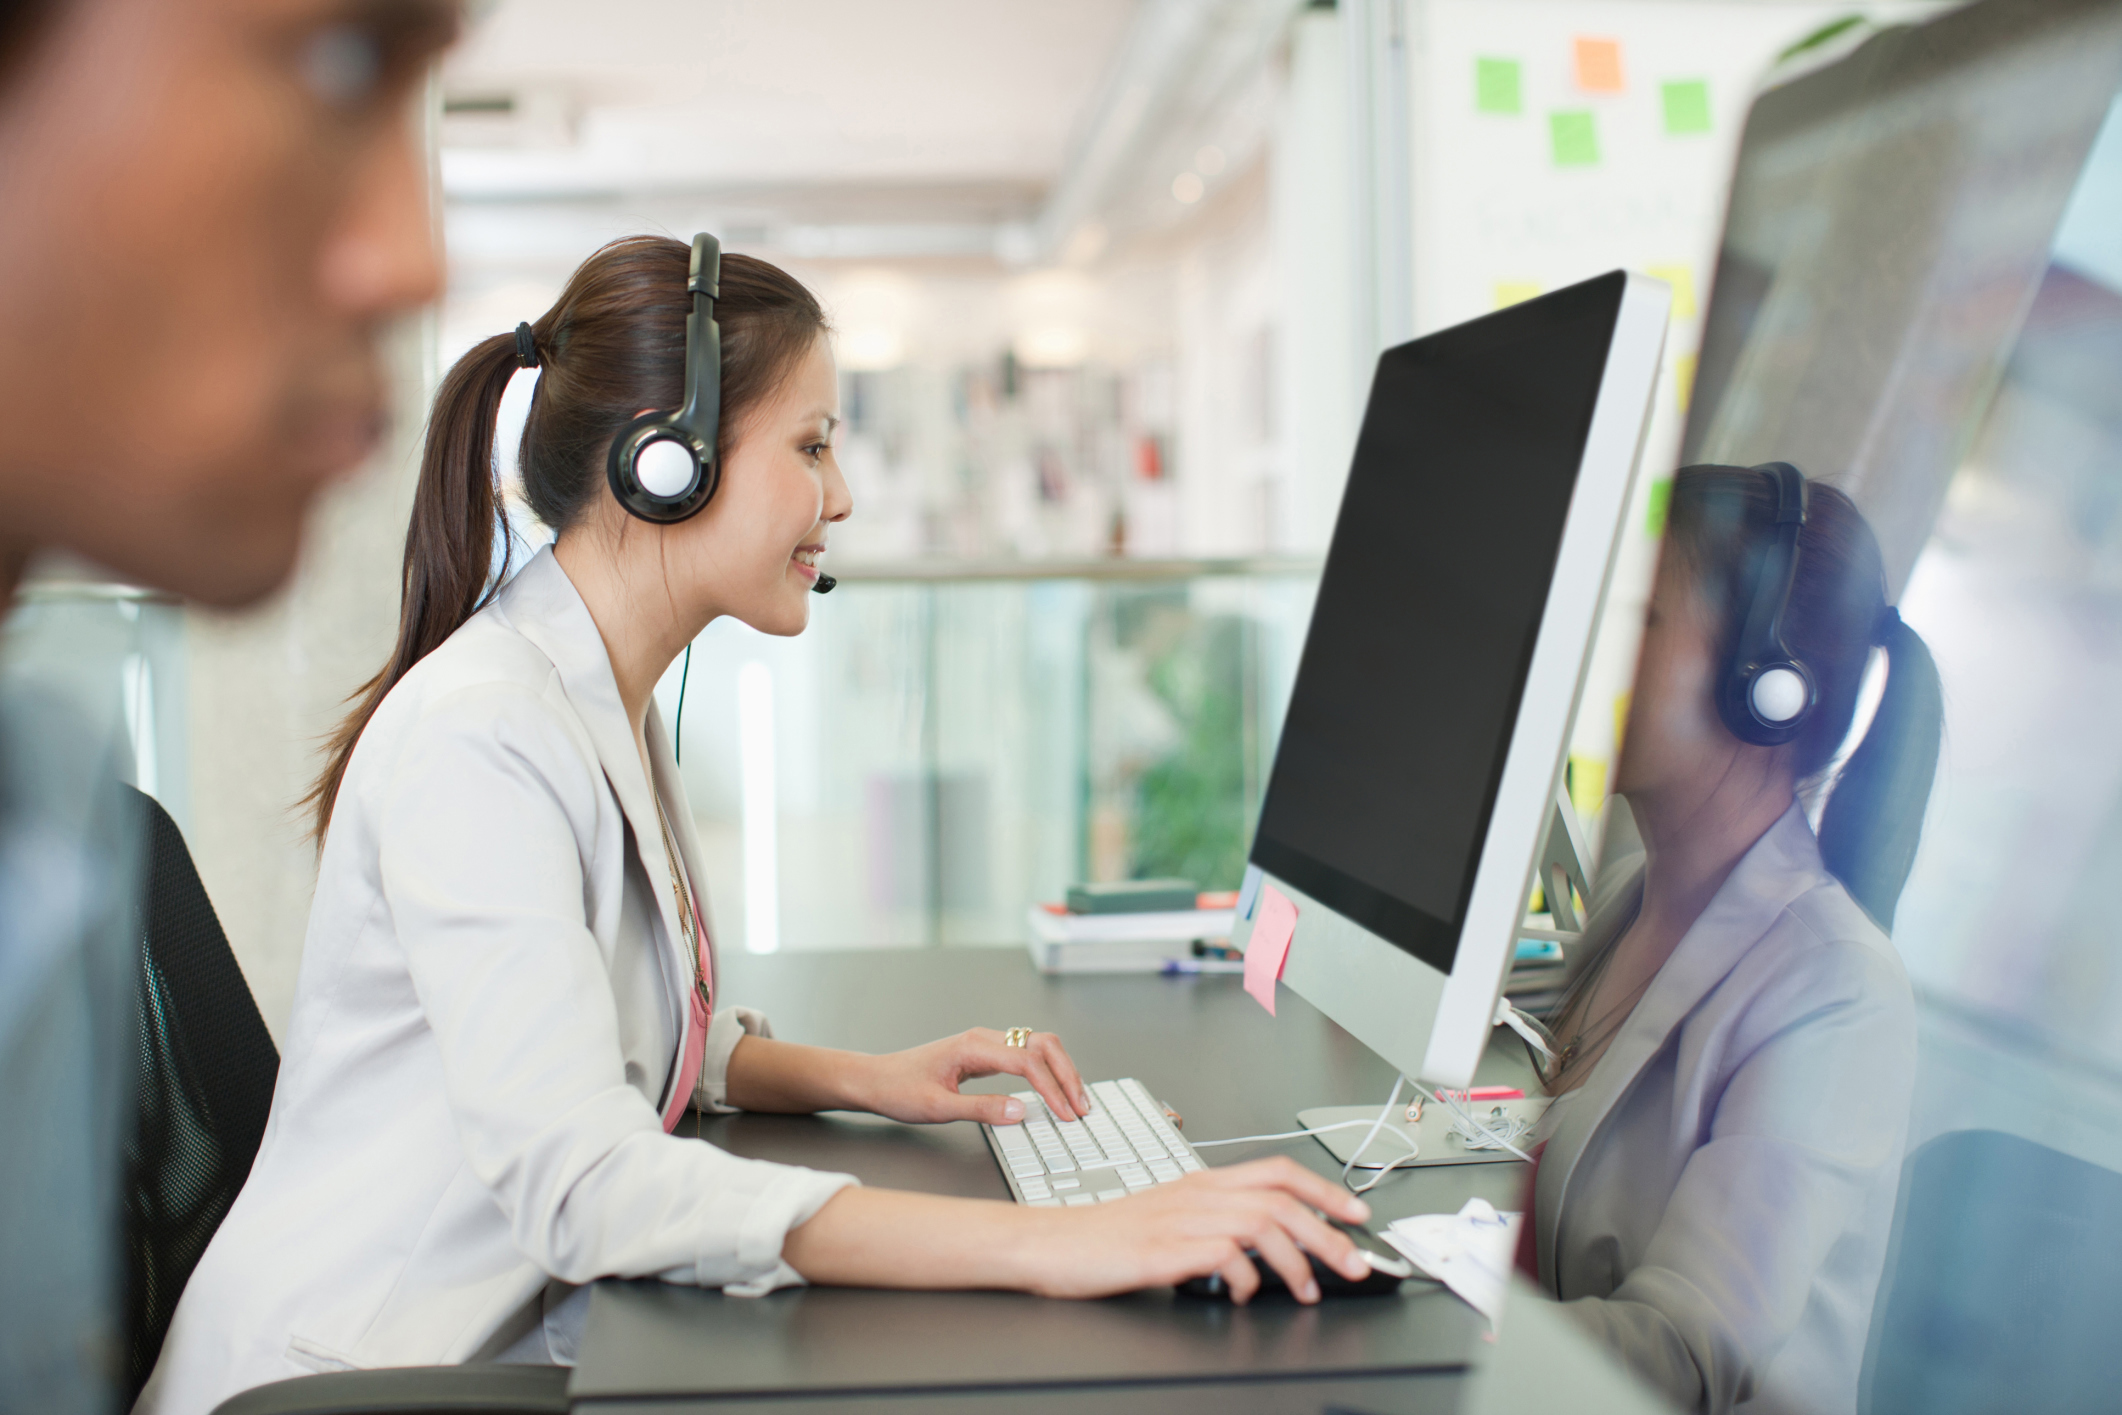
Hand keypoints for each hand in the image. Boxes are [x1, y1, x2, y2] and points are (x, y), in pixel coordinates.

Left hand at [852, 1028, 1090, 1124]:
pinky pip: (1026, 1054)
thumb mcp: (938, 1108)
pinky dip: (1047, 1070)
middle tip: (1081, 1107)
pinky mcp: (985, 1053)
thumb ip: (982, 1109)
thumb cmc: (899, 1090)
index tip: (1066, 1114)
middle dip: (1067, 1074)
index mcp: (974, 1047)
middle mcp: (984, 1038)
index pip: (1028, 1062)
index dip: (1053, 1089)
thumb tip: (1022, 1111)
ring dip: (1061, 1070)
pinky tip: (1053, 1090)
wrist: (875, 1079)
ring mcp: (986, 1043)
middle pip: (1043, 1044)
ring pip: (1038, 1046)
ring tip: (1074, 1100)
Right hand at [1012, 1157, 1372, 1303]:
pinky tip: (1246, 1294)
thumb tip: (1268, 1244)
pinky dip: (1245, 1277)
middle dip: (1329, 1232)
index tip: (1356, 1213)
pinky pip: (1221, 1256)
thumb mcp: (1169, 1217)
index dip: (1324, 1190)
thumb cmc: (1107, 1235)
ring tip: (1307, 1290)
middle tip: (1355, 1264)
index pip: (1277, 1172)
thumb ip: (1215, 1221)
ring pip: (1261, 1223)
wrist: (1051, 1243)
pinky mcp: (1161, 1250)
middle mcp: (1196, 1194)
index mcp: (1202, 1182)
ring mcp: (1179, 1220)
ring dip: (1296, 1259)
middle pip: (1280, 1200)